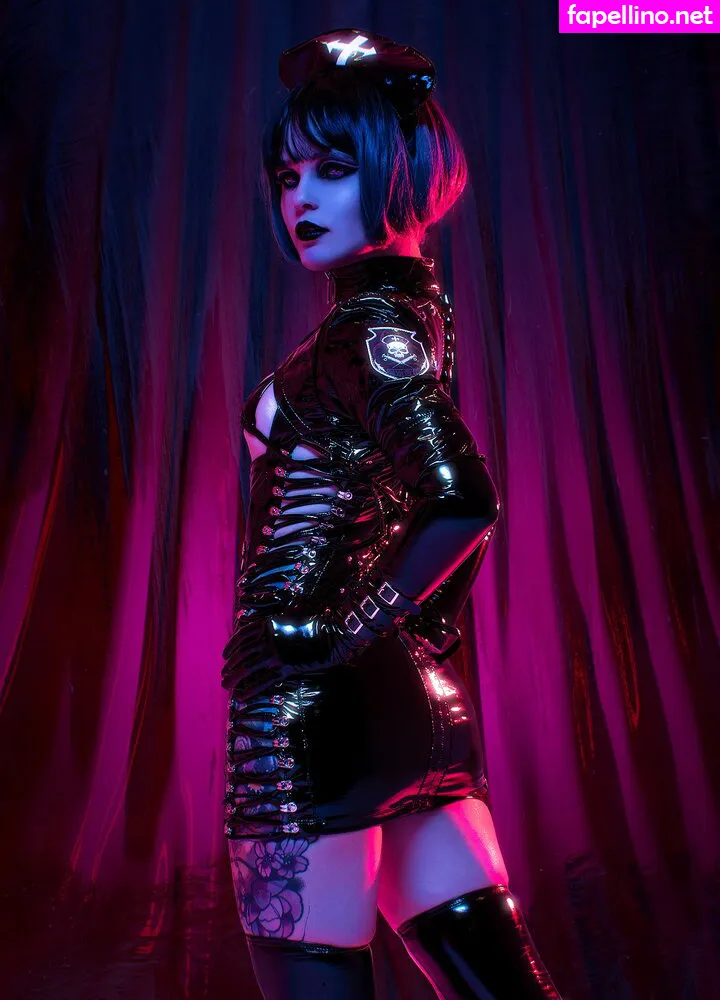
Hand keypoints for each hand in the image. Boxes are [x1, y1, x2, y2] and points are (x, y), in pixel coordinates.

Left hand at [220, 571, 420, 696]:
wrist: (332, 635)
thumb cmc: (312, 626)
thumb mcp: (289, 620)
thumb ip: (273, 627)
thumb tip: (259, 634)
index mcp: (267, 625)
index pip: (241, 637)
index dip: (230, 648)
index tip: (224, 656)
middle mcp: (268, 639)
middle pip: (242, 654)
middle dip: (230, 666)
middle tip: (223, 676)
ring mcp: (276, 654)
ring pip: (248, 669)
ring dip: (235, 678)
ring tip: (226, 686)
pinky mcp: (285, 668)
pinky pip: (262, 682)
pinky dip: (250, 689)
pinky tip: (242, 696)